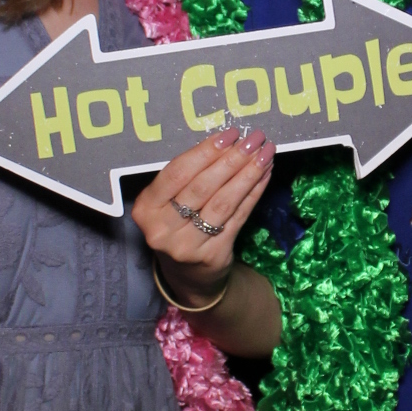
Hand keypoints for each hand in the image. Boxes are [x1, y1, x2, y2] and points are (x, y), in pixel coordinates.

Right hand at [130, 126, 273, 302]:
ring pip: (223, 202)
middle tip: (254, 140)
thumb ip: (186, 177)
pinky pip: (238, 218)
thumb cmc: (176, 227)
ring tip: (265, 154)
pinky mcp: (213, 255)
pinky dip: (253, 194)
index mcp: (146, 208)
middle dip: (232, 159)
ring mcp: (187, 246)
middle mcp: (162, 229)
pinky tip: (264, 175)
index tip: (230, 135)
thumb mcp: (166, 204)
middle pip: (202, 187)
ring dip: (247, 174)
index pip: (177, 173)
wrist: (187, 276)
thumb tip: (226, 142)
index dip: (205, 152)